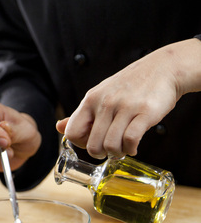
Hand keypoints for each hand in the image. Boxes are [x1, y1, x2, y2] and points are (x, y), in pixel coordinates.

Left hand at [57, 39, 200, 158]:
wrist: (163, 68)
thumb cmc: (129, 87)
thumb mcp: (100, 96)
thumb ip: (80, 115)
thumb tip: (59, 127)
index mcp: (91, 100)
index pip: (73, 133)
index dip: (81, 144)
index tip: (94, 141)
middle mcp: (105, 103)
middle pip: (92, 146)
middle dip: (102, 154)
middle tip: (111, 150)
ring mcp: (125, 108)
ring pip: (111, 146)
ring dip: (118, 153)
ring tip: (124, 148)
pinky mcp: (144, 113)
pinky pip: (131, 140)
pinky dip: (131, 149)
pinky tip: (134, 146)